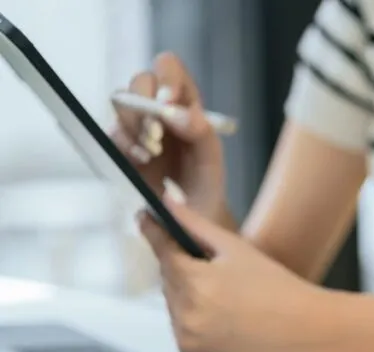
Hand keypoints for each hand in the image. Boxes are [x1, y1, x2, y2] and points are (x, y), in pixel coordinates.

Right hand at [111, 52, 228, 224]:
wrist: (191, 213)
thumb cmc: (205, 179)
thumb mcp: (212, 156)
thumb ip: (200, 131)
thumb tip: (175, 112)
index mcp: (184, 100)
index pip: (168, 67)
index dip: (165, 78)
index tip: (168, 102)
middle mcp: (157, 106)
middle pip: (139, 81)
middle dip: (144, 105)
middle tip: (157, 134)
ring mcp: (137, 123)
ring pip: (120, 103)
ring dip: (134, 125)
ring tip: (153, 152)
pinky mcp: (122, 144)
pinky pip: (112, 131)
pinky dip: (125, 144)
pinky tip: (142, 160)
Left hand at [138, 184, 328, 351]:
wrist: (303, 328)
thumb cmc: (276, 286)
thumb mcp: (236, 248)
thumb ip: (195, 224)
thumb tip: (167, 203)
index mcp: (196, 283)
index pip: (162, 250)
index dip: (152, 231)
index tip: (144, 217)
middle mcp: (185, 313)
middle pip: (167, 278)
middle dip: (180, 266)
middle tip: (209, 263)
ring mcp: (187, 337)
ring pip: (171, 301)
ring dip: (185, 291)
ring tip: (219, 291)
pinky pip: (179, 325)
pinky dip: (191, 315)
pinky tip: (218, 312)